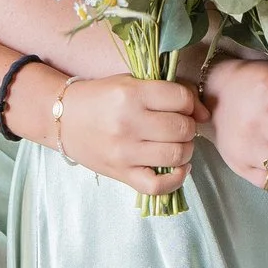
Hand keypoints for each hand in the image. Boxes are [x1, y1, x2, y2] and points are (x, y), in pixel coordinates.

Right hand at [54, 74, 204, 196]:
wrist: (63, 118)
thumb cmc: (101, 97)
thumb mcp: (131, 82)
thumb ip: (167, 91)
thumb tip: (204, 112)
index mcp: (131, 94)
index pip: (181, 99)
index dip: (192, 103)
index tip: (188, 108)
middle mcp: (128, 123)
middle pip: (182, 129)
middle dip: (189, 127)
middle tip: (181, 126)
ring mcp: (124, 152)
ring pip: (176, 155)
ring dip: (186, 150)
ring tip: (177, 144)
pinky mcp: (121, 174)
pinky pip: (158, 185)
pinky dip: (176, 179)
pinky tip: (178, 168)